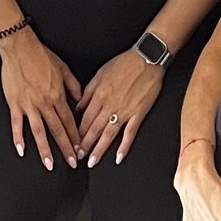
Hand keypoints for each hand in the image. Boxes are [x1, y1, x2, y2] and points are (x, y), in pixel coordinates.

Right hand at [0, 27, 82, 168]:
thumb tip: (80, 101)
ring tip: (49, 164)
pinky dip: (18, 138)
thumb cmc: (41, 56)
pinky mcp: (15, 104)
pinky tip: (21, 150)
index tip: (80, 149)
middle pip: (57, 130)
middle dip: (65, 149)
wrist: (20, 47)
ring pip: (38, 132)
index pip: (69, 121)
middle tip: (71, 163)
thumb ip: (74, 86)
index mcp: (57, 95)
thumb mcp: (63, 69)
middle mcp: (44, 103)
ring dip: (45, 150)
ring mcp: (29, 105)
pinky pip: (16, 124)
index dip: (76, 137)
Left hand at [76, 47, 163, 167]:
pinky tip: (119, 157)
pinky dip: (124, 146)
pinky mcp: (138, 113)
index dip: (78, 132)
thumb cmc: (124, 63)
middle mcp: (110, 104)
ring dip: (99, 149)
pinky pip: (130, 133)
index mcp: (99, 94)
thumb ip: (88, 91)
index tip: (72, 142)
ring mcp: (124, 111)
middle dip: (85, 145)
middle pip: (94, 129)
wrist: (147, 58)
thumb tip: (78, 106)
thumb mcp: (100, 73)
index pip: (85, 118)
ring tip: (92, 161)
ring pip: (108, 134)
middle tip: (78, 157)